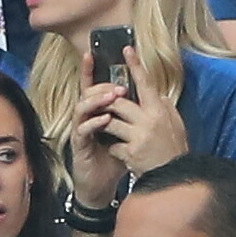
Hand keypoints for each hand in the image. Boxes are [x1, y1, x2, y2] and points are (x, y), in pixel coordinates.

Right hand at [71, 53, 127, 208]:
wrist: (102, 184)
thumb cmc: (114, 157)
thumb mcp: (128, 133)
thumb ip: (136, 115)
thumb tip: (157, 98)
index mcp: (97, 111)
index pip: (92, 86)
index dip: (89, 69)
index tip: (91, 52)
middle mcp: (85, 116)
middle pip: (87, 92)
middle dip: (103, 86)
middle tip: (120, 86)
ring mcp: (80, 128)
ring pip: (82, 106)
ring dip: (98, 100)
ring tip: (114, 97)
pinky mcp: (78, 143)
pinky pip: (82, 129)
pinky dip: (94, 122)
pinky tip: (105, 120)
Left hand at [97, 47, 188, 177]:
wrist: (175, 177)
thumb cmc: (173, 147)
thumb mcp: (173, 122)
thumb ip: (162, 105)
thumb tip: (152, 90)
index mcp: (160, 110)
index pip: (146, 83)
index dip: (136, 65)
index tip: (126, 49)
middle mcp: (150, 120)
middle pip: (117, 101)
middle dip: (104, 101)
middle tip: (98, 101)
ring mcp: (139, 137)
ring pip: (109, 121)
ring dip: (104, 124)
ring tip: (105, 127)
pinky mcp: (130, 153)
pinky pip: (112, 144)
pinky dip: (112, 146)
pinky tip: (118, 151)